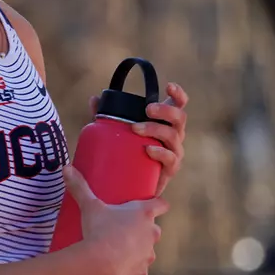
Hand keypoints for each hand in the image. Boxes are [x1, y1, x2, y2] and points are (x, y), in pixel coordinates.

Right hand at [63, 165, 167, 274]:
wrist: (100, 262)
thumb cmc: (98, 230)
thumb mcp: (89, 206)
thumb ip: (79, 187)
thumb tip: (66, 167)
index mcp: (144, 214)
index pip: (161, 204)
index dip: (159, 204)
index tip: (156, 204)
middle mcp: (151, 233)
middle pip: (154, 230)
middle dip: (144, 231)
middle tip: (128, 230)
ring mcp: (147, 254)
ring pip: (148, 253)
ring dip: (140, 253)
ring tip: (124, 254)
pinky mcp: (140, 273)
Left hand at [90, 81, 188, 195]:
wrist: (133, 187)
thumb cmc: (128, 155)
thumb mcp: (116, 134)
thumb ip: (106, 117)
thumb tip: (94, 99)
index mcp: (165, 124)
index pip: (179, 105)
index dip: (178, 94)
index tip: (168, 86)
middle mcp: (174, 135)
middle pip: (180, 117)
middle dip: (165, 110)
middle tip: (147, 109)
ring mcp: (174, 152)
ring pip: (173, 135)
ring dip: (156, 129)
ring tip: (136, 128)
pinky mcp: (171, 169)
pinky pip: (171, 159)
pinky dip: (160, 152)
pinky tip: (148, 149)